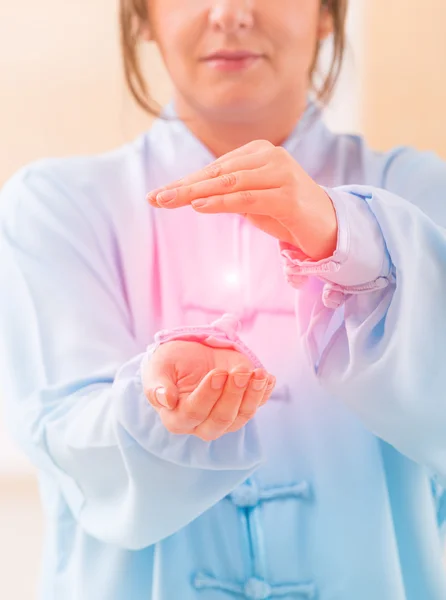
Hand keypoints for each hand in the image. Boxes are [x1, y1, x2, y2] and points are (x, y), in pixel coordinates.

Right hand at [141, 340, 275, 440]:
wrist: (187, 355)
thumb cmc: (169, 364)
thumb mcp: (158, 368)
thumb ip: (157, 385)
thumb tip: (166, 399)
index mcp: (177, 418)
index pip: (194, 413)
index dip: (208, 395)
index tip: (218, 373)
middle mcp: (201, 424)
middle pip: (220, 421)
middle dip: (234, 396)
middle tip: (240, 372)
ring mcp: (224, 417)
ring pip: (242, 417)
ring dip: (253, 395)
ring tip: (259, 374)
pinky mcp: (241, 405)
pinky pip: (256, 405)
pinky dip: (264, 392)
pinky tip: (268, 378)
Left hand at [147, 140, 337, 260]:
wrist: (329, 228)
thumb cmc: (286, 214)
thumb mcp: (251, 201)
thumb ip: (226, 192)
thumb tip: (191, 194)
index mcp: (258, 153)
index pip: (214, 169)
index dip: (184, 182)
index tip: (157, 195)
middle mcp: (270, 157)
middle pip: (217, 173)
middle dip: (183, 187)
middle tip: (155, 198)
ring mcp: (281, 173)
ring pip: (229, 182)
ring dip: (196, 193)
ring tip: (169, 201)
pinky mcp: (288, 195)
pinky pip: (248, 198)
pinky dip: (221, 202)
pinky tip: (199, 205)